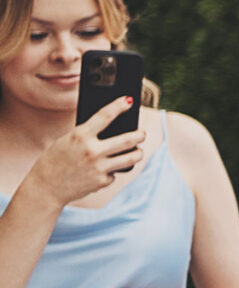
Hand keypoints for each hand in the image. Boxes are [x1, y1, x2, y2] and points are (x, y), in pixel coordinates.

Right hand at [24, 98, 141, 209]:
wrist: (46, 186)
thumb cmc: (56, 160)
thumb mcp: (67, 140)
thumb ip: (87, 134)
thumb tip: (112, 127)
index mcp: (80, 136)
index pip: (104, 116)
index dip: (119, 106)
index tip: (129, 100)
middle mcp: (92, 150)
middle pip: (128, 139)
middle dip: (140, 135)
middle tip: (142, 133)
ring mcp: (99, 167)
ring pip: (132, 158)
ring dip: (138, 153)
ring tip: (138, 151)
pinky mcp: (102, 181)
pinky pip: (114, 173)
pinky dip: (111, 171)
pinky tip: (102, 171)